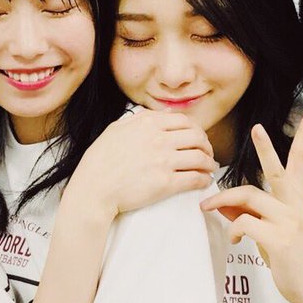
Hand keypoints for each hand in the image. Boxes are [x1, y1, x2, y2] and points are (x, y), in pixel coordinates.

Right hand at [68, 109, 216, 220]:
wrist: (94, 189)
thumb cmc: (100, 160)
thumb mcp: (116, 129)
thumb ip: (139, 118)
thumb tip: (161, 114)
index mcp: (147, 123)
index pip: (184, 121)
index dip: (196, 129)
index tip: (197, 138)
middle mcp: (158, 139)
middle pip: (197, 137)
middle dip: (206, 145)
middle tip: (206, 154)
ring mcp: (163, 161)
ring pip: (200, 158)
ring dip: (209, 163)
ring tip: (209, 168)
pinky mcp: (166, 183)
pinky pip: (195, 178)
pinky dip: (204, 179)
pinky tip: (204, 181)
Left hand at [200, 106, 302, 302]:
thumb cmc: (294, 259)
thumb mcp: (274, 232)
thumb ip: (251, 214)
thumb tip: (222, 203)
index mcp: (298, 200)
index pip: (300, 161)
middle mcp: (295, 206)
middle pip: (276, 170)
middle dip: (265, 148)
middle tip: (257, 128)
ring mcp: (289, 221)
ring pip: (249, 196)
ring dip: (223, 199)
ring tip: (208, 208)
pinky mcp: (279, 239)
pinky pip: (244, 222)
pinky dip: (234, 227)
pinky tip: (236, 238)